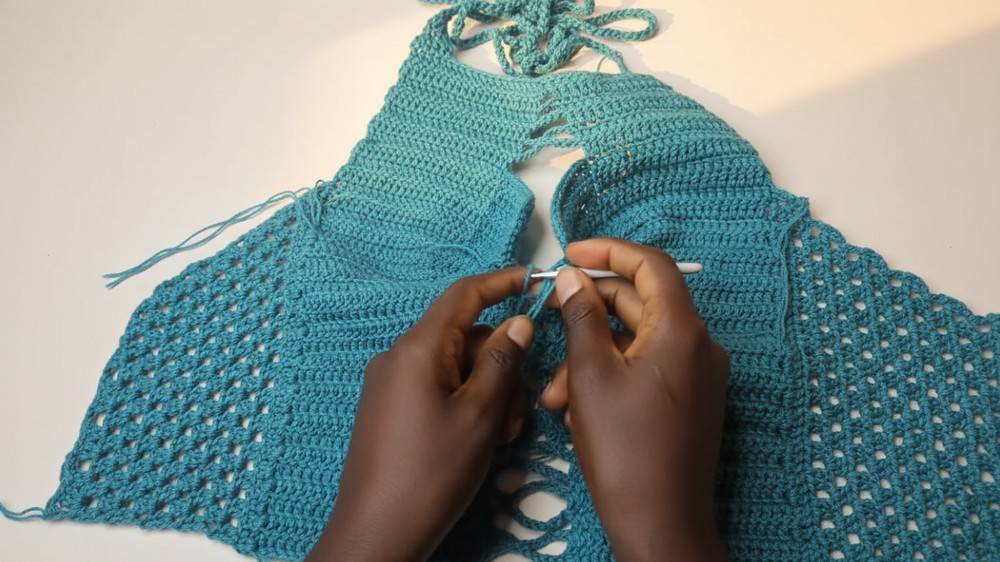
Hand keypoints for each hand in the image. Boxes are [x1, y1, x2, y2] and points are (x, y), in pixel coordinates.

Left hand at [306, 268, 533, 561]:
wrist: (377, 533)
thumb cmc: (430, 474)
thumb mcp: (480, 415)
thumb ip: (502, 362)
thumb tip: (518, 323)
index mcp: (416, 349)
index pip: (463, 295)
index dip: (501, 283)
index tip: (534, 279)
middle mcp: (398, 358)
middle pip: (464, 337)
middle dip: (500, 364)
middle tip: (518, 410)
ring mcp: (391, 385)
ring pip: (454, 368)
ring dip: (487, 391)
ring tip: (500, 435)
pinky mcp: (390, 410)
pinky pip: (437, 389)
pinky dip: (465, 404)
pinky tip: (481, 439)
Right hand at [540, 238, 730, 561]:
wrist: (661, 524)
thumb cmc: (625, 450)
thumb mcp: (591, 375)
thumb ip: (581, 317)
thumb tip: (572, 278)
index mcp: (682, 330)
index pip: (650, 265)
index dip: (608, 251)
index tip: (571, 253)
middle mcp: (699, 346)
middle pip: (641, 303)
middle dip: (589, 314)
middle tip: (550, 317)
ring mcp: (698, 376)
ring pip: (637, 343)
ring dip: (593, 356)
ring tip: (556, 394)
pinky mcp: (690, 401)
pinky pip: (647, 369)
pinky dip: (612, 377)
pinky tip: (577, 408)